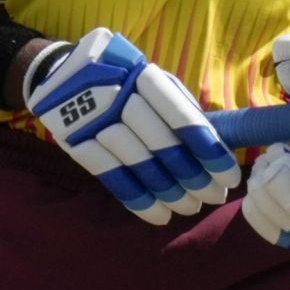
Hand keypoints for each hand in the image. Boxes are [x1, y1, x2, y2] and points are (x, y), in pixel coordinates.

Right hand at [24, 28, 239, 224]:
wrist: (61, 74)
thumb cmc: (124, 80)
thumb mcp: (152, 80)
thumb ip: (181, 108)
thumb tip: (221, 144)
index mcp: (143, 75)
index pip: (183, 118)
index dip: (208, 150)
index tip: (229, 177)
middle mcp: (116, 94)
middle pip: (161, 144)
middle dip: (193, 176)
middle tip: (213, 198)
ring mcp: (91, 118)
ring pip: (138, 163)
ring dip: (168, 191)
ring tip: (189, 208)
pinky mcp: (73, 140)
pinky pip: (110, 175)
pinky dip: (137, 198)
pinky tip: (159, 214)